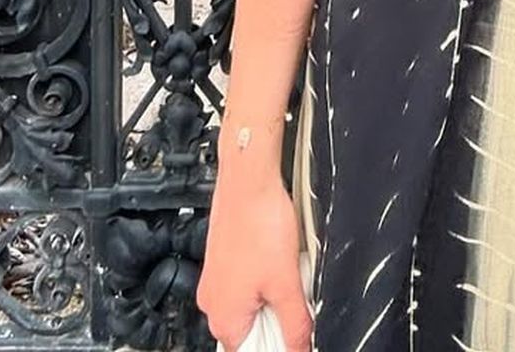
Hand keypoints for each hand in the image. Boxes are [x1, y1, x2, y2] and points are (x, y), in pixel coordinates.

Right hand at [196, 166, 310, 351]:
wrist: (248, 179)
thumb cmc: (259, 223)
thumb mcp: (286, 283)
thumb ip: (296, 324)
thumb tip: (302, 348)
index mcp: (224, 320)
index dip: (282, 341)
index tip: (295, 320)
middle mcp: (213, 304)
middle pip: (255, 331)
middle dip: (279, 316)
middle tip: (292, 286)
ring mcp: (216, 281)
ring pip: (254, 304)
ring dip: (274, 294)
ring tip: (285, 266)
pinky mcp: (223, 261)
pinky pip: (248, 283)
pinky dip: (266, 275)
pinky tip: (277, 255)